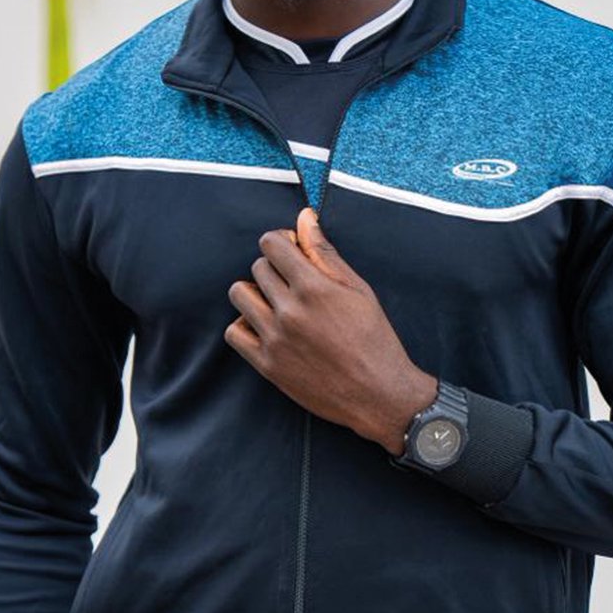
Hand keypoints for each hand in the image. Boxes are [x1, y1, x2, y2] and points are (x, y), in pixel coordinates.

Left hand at [226, 208, 436, 452]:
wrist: (378, 394)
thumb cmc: (374, 339)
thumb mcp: (357, 289)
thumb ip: (325, 253)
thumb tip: (305, 219)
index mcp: (313, 287)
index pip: (272, 243)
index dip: (282, 241)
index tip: (293, 251)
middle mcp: (289, 311)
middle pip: (258, 267)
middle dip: (275, 267)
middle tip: (294, 282)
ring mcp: (274, 339)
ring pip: (240, 294)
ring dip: (257, 292)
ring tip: (278, 303)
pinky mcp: (266, 364)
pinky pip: (234, 332)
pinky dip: (246, 324)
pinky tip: (266, 326)